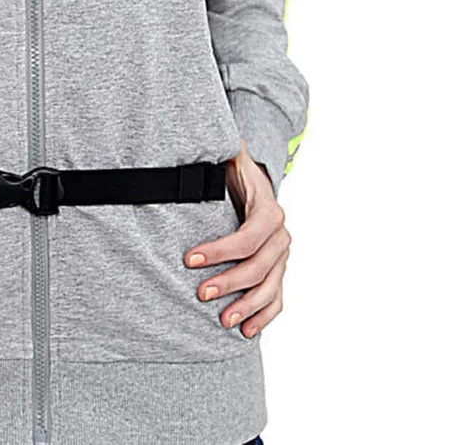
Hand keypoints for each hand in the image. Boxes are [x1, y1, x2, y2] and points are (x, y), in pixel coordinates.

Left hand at [183, 139, 290, 338]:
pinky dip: (265, 316)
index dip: (220, 250)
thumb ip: (223, 150)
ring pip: (269, 286)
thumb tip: (216, 137)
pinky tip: (247, 331)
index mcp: (268, 210)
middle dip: (229, 282)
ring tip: (223, 320)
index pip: (247, 236)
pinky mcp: (278, 271)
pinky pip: (277, 298)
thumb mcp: (230, 157)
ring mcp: (281, 256)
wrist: (255, 184)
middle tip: (200, 293)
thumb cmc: (235, 172)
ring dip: (247, 306)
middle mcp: (280, 235)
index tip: (188, 259)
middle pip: (258, 266)